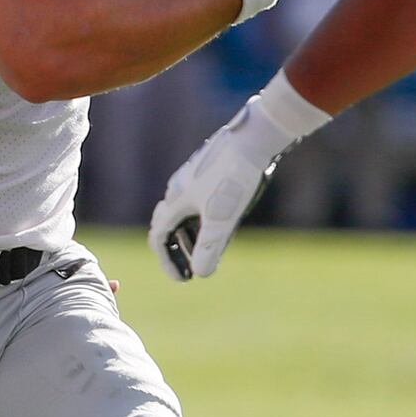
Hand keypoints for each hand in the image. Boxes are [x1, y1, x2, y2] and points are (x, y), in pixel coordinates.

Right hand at [149, 80, 329, 280]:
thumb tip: (201, 274)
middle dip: (178, 251)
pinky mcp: (211, 171)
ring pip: (186, 213)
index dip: (168, 261)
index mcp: (176, 199)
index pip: (160, 237)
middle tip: (190, 270)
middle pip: (169, 225)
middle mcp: (179, 187)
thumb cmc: (235, 177)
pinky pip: (200, 201)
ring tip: (209, 251)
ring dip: (192, 236)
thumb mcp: (222, 219)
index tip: (183, 279)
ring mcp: (195, 177)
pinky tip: (224, 224)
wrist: (255, 137)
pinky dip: (204, 220)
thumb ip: (209, 247)